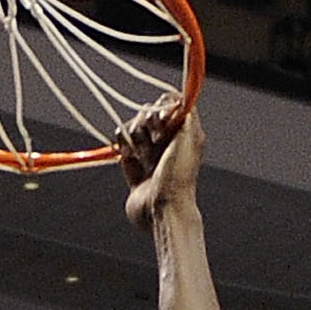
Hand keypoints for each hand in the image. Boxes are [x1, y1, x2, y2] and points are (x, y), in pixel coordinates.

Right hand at [120, 99, 201, 228]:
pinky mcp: (133, 166)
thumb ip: (183, 111)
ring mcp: (149, 153)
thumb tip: (172, 98)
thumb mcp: (189, 137)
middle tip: (155, 142)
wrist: (163, 211)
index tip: (161, 121)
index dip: (160, 107)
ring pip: (132, 128)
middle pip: (147, 113)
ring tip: (142, 159)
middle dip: (146, 125)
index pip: (168, 102)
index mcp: (183, 132)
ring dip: (135, 141)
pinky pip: (121, 145)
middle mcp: (167, 140)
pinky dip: (123, 149)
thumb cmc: (178, 177)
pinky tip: (129, 159)